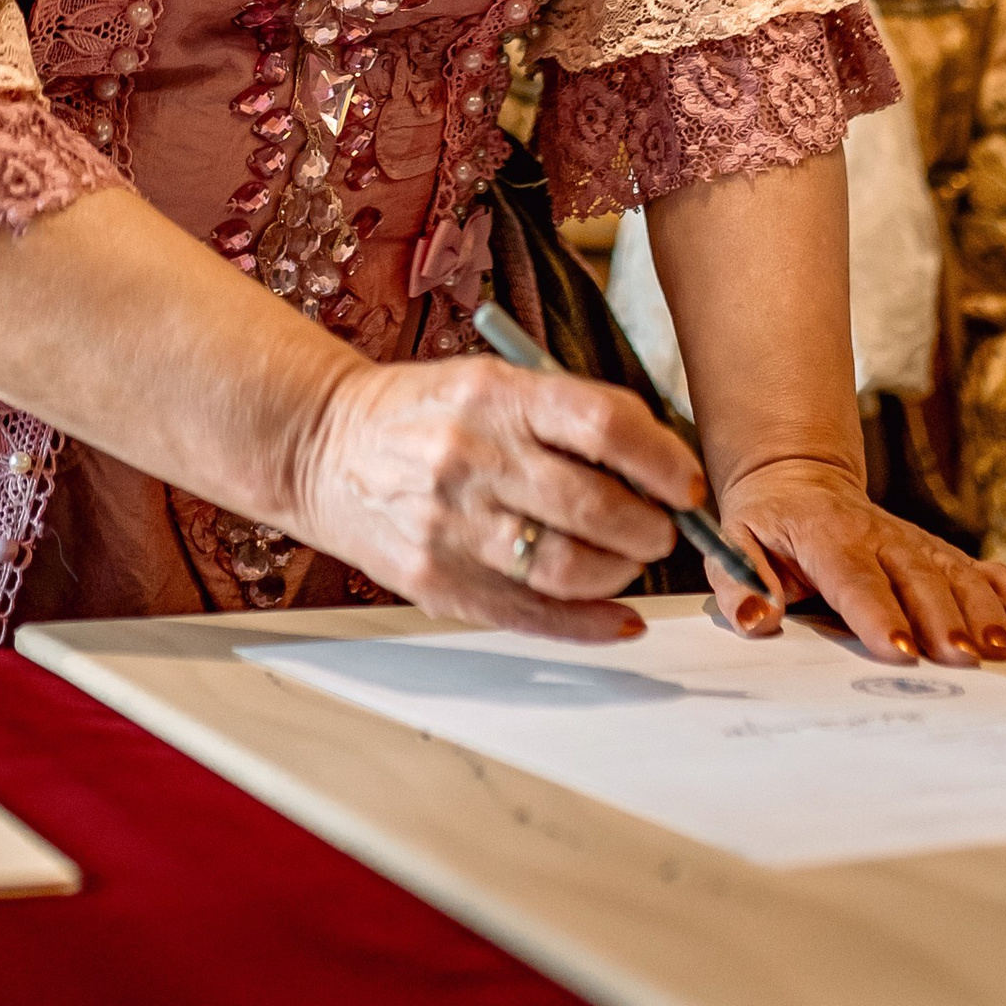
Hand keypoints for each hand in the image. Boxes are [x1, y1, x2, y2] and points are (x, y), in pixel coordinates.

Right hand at [290, 354, 710, 638]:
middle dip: (651, 526)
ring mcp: (453, 527)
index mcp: (495, 397)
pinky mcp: (439, 582)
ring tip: (627, 559)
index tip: (683, 480)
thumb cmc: (421, 412)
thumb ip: (564, 417)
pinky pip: (532, 616)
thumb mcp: (489, 382)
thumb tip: (659, 469)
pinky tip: (619, 616)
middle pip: (595, 506)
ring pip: (569, 568)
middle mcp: (474, 459)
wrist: (322, 447)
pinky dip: (590, 623)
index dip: (661, 460)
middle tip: (662, 527)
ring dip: (622, 572)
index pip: (604, 425)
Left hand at [705, 455, 1005, 665]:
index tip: (899, 651)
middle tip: (963, 659)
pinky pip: (984, 570)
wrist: (796, 479)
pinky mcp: (939, 552)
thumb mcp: (731, 545)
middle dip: (942, 618)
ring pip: (957, 575)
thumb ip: (739, 584)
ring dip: (983, 612)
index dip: (878, 613)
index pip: (855, 576)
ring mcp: (915, 542)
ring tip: (1001, 651)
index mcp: (826, 534)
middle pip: (916, 578)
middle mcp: (879, 536)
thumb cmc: (765, 525)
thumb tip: (756, 619)